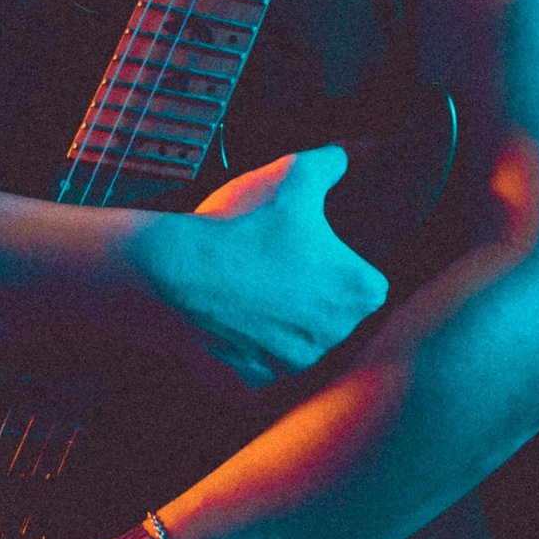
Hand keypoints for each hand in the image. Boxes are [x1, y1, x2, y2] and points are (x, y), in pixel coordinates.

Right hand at [137, 144, 388, 390]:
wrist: (172, 271)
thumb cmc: (238, 225)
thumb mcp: (291, 176)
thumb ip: (333, 162)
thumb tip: (360, 150)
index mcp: (360, 291)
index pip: (366, 283)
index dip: (338, 267)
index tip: (309, 254)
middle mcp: (337, 336)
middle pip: (334, 318)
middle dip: (311, 297)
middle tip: (274, 269)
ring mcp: (295, 367)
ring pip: (299, 345)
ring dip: (281, 326)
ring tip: (248, 292)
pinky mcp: (257, 387)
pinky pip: (261, 373)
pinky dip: (248, 354)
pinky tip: (230, 324)